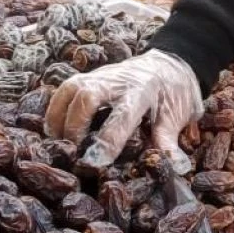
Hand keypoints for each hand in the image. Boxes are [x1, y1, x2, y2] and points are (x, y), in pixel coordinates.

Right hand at [44, 49, 202, 170]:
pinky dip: (56, 109)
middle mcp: (118, 80)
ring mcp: (101, 75)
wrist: (170, 63)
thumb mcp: (178, 116)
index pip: (122, 115)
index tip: (96, 162)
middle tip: (73, 154)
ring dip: (60, 117)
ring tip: (59, 144)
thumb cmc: (175, 92)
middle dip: (75, 126)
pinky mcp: (90, 76)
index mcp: (143, 90)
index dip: (108, 140)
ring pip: (71, 89)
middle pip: (87, 96)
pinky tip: (54, 129)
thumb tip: (179, 169)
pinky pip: (66, 89)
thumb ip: (170, 142)